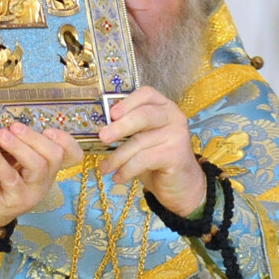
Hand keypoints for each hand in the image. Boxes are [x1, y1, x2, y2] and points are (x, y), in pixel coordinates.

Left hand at [0, 124, 81, 228]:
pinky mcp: (15, 201)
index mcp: (48, 168)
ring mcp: (32, 192)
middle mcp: (45, 181)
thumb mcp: (7, 157)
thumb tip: (12, 123)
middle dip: (35, 138)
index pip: (72, 154)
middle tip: (14, 126)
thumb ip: (15, 143)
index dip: (65, 140)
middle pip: (54, 156)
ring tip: (2, 135)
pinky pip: (11, 178)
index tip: (47, 128)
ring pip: (37, 166)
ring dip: (19, 147)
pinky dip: (0, 161)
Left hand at [96, 86, 204, 216]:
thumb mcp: (140, 138)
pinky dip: (127, 169)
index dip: (128, 102)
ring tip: (105, 168)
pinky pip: (144, 160)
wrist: (180, 184)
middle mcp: (173, 116)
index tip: (111, 113)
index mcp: (163, 106)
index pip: (146, 94)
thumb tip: (98, 128)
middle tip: (102, 137)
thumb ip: (126, 128)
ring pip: (140, 141)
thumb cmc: (155, 157)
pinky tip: (118, 177)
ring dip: (117, 157)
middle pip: (144, 116)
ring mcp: (177, 135)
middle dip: (120, 127)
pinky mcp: (176, 155)